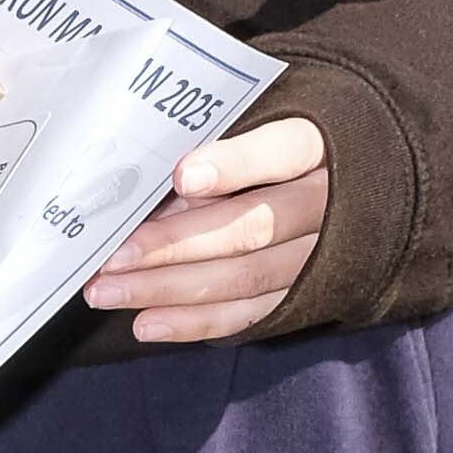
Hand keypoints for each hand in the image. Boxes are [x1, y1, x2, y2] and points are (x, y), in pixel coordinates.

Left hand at [83, 110, 330, 344]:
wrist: (341, 193)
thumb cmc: (280, 152)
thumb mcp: (262, 129)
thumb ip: (218, 152)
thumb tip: (150, 190)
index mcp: (319, 148)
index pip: (284, 150)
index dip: (236, 164)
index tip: (184, 176)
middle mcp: (327, 207)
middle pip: (254, 227)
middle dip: (177, 244)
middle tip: (116, 255)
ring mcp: (320, 258)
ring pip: (246, 277)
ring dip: (171, 288)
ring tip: (111, 291)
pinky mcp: (305, 297)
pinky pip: (249, 314)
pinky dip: (196, 321)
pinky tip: (147, 322)